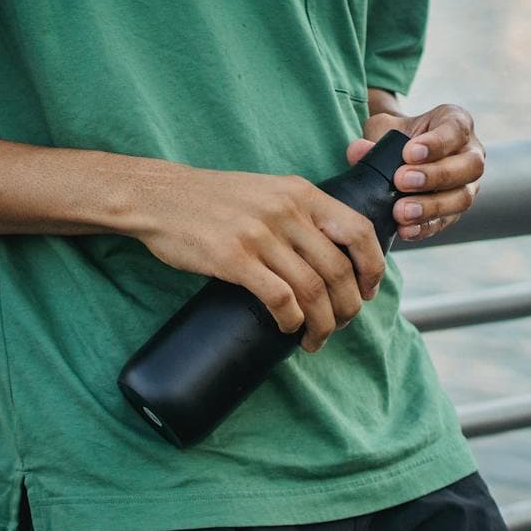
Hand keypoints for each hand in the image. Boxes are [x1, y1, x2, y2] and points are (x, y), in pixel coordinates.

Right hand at [127, 165, 386, 353]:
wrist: (158, 197)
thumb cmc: (211, 200)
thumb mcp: (266, 191)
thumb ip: (298, 213)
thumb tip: (327, 254)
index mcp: (300, 193)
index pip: (358, 230)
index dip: (372, 267)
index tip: (368, 292)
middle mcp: (286, 211)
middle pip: (338, 269)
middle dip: (347, 308)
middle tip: (340, 325)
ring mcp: (260, 235)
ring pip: (312, 289)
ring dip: (321, 323)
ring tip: (315, 339)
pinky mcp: (233, 258)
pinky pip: (279, 297)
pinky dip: (291, 320)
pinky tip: (288, 328)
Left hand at [345, 102, 484, 241]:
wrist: (401, 157)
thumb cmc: (399, 137)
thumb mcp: (384, 129)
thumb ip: (373, 137)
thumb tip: (358, 152)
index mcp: (456, 123)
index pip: (456, 130)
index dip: (436, 143)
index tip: (408, 153)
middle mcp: (470, 153)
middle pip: (470, 166)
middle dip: (436, 176)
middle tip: (402, 182)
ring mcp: (467, 185)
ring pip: (463, 198)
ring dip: (432, 207)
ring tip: (401, 211)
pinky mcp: (455, 211)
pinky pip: (447, 222)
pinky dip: (425, 228)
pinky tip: (405, 230)